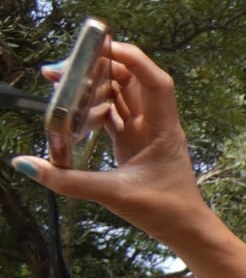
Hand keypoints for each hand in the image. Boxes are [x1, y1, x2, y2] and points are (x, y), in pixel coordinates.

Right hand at [13, 43, 209, 235]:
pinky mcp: (135, 143)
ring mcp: (146, 132)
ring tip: (59, 83)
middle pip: (132, 81)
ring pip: (121, 96)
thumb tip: (25, 164)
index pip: (155, 82)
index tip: (101, 46)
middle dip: (100, 67)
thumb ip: (68, 181)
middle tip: (61, 69)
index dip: (133, 59)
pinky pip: (115, 115)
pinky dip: (94, 108)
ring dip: (94, 86)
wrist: (187, 230)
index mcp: (162, 129)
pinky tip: (72, 110)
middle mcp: (156, 124)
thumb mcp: (113, 195)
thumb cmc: (164, 212)